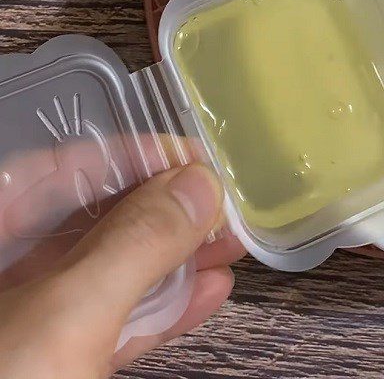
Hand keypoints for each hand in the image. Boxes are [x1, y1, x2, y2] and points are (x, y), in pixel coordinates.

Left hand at [0, 163, 244, 378]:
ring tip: (233, 241)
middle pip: (89, 221)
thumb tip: (202, 184)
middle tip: (221, 201)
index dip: (125, 155)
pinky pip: (113, 324)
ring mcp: (27, 323)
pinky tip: (211, 290)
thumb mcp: (67, 315)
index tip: (190, 157)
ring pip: (108, 273)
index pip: (52, 171)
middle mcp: (4, 273)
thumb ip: (136, 243)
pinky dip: (162, 307)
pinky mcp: (56, 367)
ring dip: (175, 258)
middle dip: (163, 209)